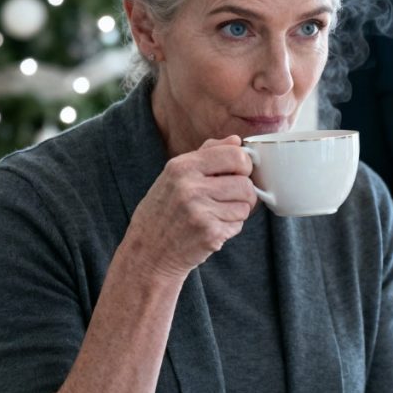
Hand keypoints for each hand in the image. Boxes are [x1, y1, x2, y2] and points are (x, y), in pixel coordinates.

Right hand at [126, 135, 256, 279]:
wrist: (147, 252)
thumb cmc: (163, 211)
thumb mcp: (175, 175)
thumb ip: (207, 153)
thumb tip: (236, 140)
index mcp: (182, 166)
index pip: (235, 155)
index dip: (243, 164)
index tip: (238, 172)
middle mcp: (190, 187)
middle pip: (245, 183)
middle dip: (243, 192)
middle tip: (228, 198)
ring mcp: (200, 212)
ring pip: (245, 206)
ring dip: (237, 211)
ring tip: (216, 214)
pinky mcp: (209, 234)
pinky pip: (238, 225)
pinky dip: (230, 227)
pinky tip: (211, 228)